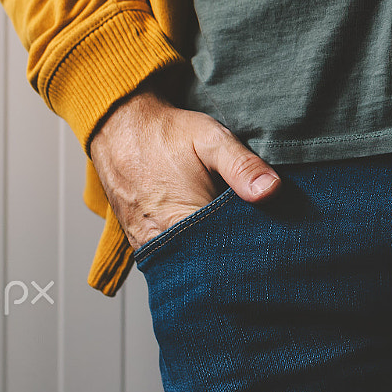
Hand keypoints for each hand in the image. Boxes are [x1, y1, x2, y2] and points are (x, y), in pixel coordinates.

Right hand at [89, 85, 280, 251]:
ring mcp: (146, 244)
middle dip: (231, 255)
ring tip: (229, 235)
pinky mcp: (139, 241)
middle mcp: (159, 240)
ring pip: (186, 264)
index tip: (266, 239)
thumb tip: (272, 191)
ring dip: (209, 254)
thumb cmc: (167, 133)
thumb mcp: (211, 139)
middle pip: (205, 265)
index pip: (224, 255)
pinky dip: (188, 250)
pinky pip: (168, 257)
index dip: (248, 249)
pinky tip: (205, 234)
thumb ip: (242, 166)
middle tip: (251, 238)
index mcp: (181, 220)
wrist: (120, 126)